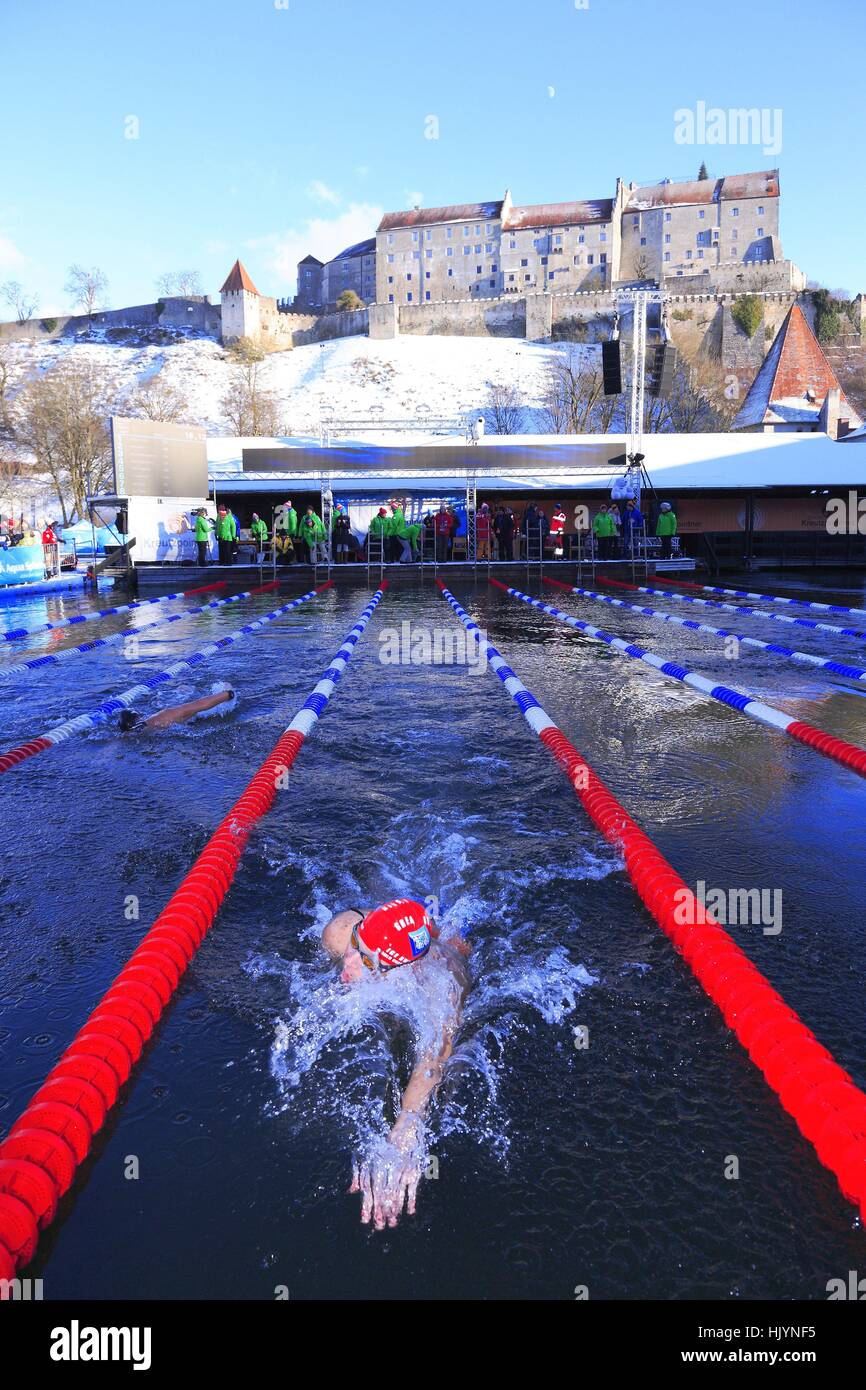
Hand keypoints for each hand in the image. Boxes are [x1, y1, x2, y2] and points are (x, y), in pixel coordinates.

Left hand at [350, 1115, 425, 1229]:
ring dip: (394, 1210)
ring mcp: (401, 1170)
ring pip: (396, 1194)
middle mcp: (387, 1169)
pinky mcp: (414, 1169)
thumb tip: (351, 1191)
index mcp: (375, 1166)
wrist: (406, 1130)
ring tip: (393, 1222)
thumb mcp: (369, 1157)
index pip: (370, 1190)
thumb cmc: (386, 1147)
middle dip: (380, 1212)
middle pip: (382, 1195)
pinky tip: (410, 1212)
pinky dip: (411, 1200)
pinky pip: (412, 1188)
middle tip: (380, 1226)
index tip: (366, 1221)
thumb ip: (359, 1175)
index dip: (368, 1206)